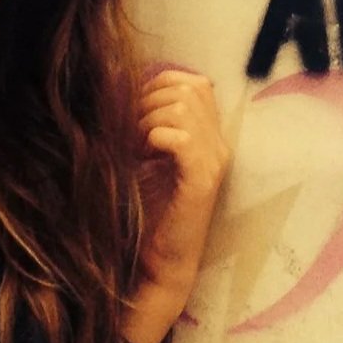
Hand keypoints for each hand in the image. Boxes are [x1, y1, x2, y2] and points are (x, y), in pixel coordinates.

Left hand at [132, 68, 230, 324]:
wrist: (160, 259)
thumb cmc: (150, 208)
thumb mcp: (148, 155)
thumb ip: (149, 122)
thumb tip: (124, 89)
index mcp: (210, 135)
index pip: (194, 82)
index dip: (159, 86)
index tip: (136, 115)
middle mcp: (218, 144)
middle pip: (189, 89)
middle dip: (150, 103)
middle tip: (132, 136)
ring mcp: (214, 162)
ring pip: (184, 108)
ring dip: (149, 121)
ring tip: (137, 148)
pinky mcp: (203, 182)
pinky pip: (183, 138)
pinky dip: (156, 138)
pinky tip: (146, 157)